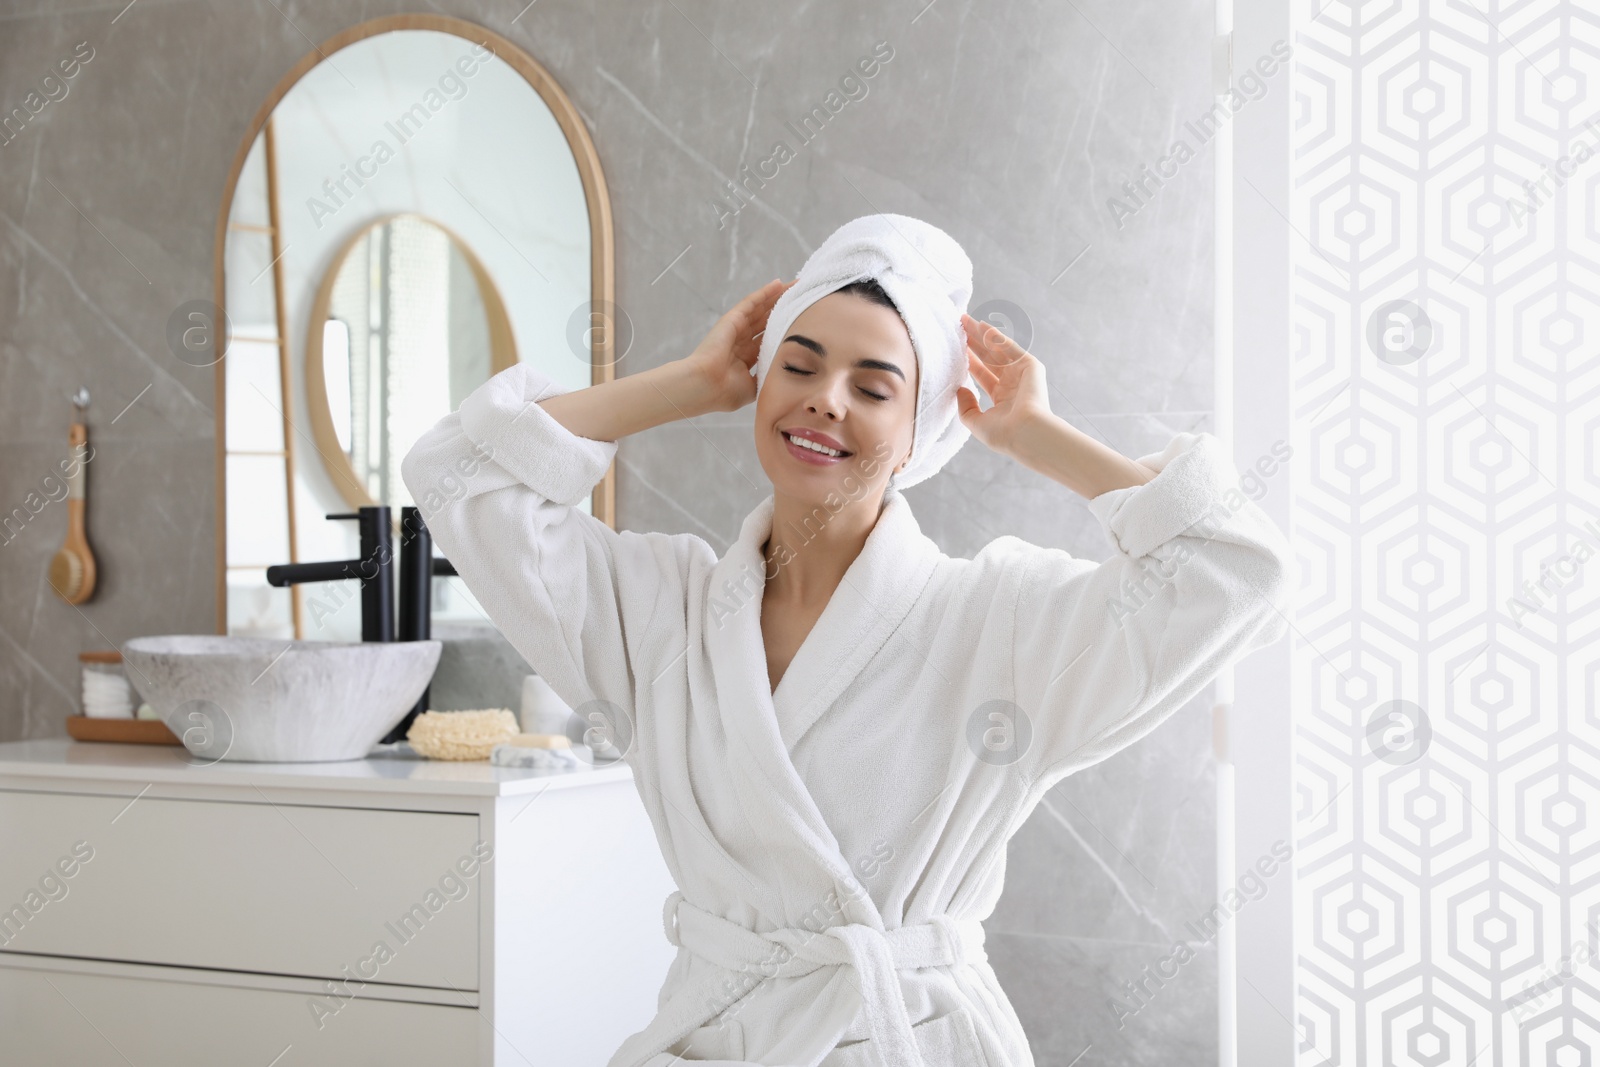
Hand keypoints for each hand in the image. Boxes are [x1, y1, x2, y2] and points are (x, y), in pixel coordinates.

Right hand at [680, 278, 795, 412]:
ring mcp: (736, 328)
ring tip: (797, 285)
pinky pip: (751, 302)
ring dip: (778, 296)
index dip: (784, 329)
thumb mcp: (754, 387)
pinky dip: (765, 292)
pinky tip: (779, 283)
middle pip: (767, 320)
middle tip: (804, 298)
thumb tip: (785, 374)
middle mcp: (741, 341)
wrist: (706, 387)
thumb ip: (767, 377)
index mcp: (745, 357)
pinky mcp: (732, 319)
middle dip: (784, 309)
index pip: (769, 338)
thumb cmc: (725, 392)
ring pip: (761, 308)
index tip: (803, 323)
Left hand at [955, 312, 1053, 455]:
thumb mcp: (976, 422)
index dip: (970, 361)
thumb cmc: (1003, 434)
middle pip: (989, 358)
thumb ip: (966, 407)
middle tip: (959, 328)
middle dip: (973, 343)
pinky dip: (996, 336)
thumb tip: (960, 389)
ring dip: (982, 335)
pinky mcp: (1030, 366)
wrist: (1025, 433)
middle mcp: (1013, 384)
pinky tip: (981, 326)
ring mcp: (1022, 374)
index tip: (956, 349)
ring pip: (997, 350)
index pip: (982, 374)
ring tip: (965, 322)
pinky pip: (1009, 347)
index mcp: (1002, 399)